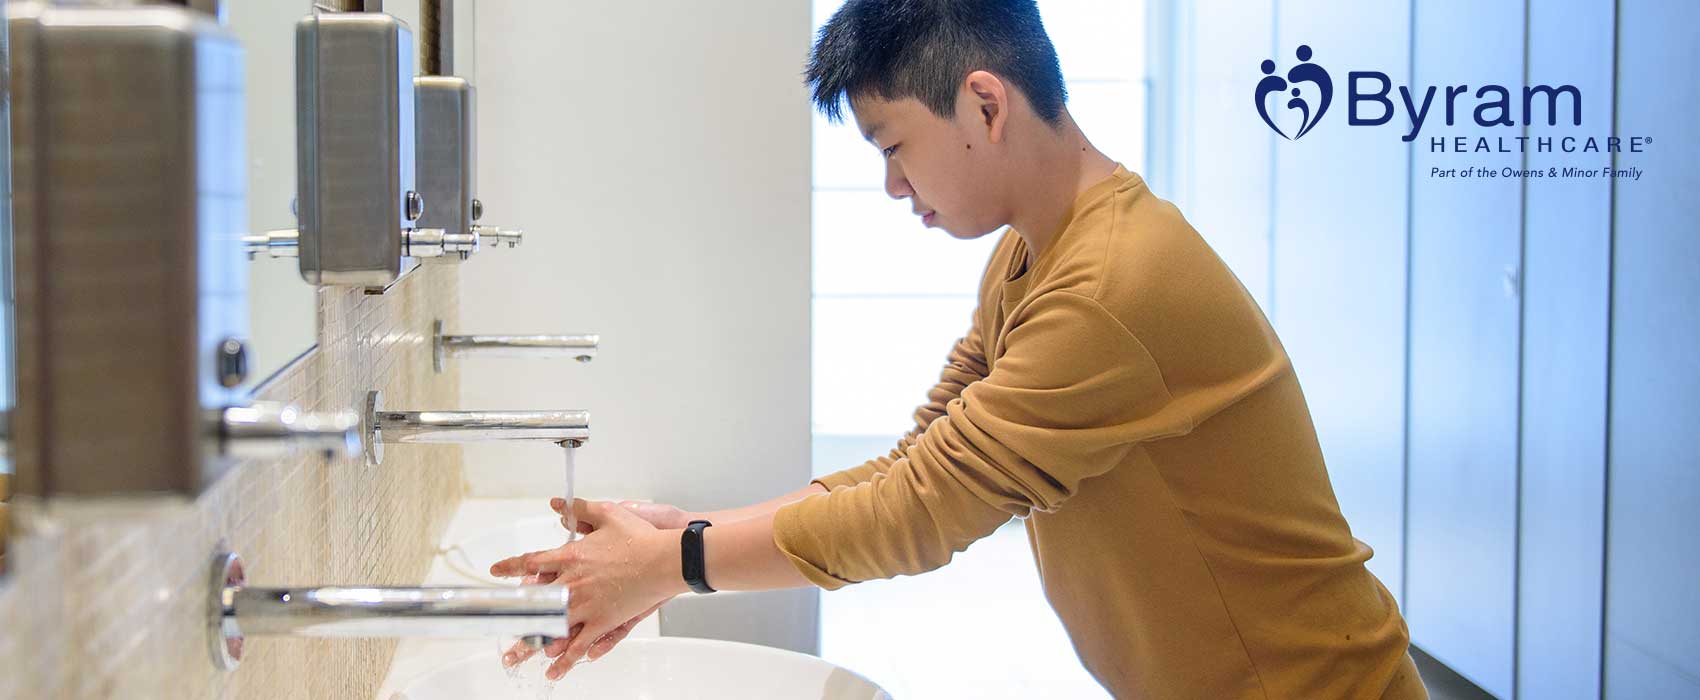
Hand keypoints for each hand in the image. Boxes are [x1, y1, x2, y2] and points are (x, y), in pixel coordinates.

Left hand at [493, 499, 687, 679]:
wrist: (664, 560)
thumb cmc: (640, 538)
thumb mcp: (609, 514)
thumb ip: (581, 509)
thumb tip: (560, 503)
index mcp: (571, 557)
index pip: (532, 563)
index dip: (511, 568)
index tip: (498, 572)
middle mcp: (573, 584)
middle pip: (535, 603)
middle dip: (515, 615)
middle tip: (500, 624)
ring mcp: (587, 605)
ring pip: (552, 629)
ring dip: (532, 644)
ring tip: (516, 657)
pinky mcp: (603, 621)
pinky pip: (579, 644)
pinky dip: (565, 659)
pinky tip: (554, 670)